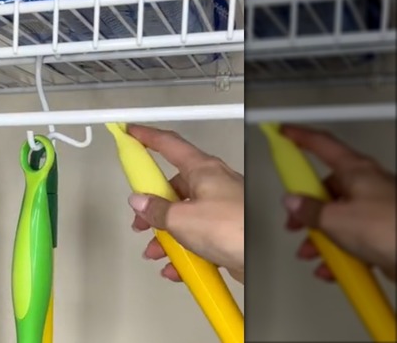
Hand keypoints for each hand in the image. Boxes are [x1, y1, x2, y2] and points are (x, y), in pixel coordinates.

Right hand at [125, 125, 244, 283]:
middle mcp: (213, 184)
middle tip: (139, 218)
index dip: (147, 136)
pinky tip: (176, 266)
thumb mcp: (182, 219)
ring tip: (156, 251)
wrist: (266, 258)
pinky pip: (198, 236)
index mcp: (203, 170)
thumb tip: (140, 202)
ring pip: (184, 216)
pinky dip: (183, 250)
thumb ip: (156, 210)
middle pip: (174, 187)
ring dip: (166, 235)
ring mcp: (220, 208)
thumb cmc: (236, 228)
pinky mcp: (227, 231)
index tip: (132, 132)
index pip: (169, 144)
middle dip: (152, 206)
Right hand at [280, 125, 395, 281]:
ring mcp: (377, 209)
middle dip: (307, 208)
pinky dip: (339, 252)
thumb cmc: (389, 228)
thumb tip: (293, 201)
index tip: (284, 132)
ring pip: (339, 216)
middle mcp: (367, 185)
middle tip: (293, 222)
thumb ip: (309, 210)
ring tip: (310, 253)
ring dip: (321, 236)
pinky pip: (354, 238)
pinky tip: (330, 268)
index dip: (300, 136)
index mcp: (356, 171)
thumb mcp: (336, 219)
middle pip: (328, 188)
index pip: (322, 144)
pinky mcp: (384, 232)